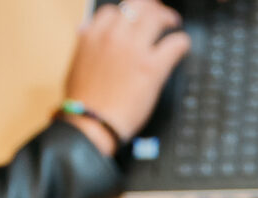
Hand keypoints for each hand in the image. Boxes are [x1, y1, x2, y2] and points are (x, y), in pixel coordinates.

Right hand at [61, 0, 189, 153]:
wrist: (92, 125)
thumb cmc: (83, 103)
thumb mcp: (76, 65)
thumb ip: (85, 45)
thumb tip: (84, 31)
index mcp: (93, 35)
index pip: (113, 10)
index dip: (127, 13)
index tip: (134, 18)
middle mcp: (113, 36)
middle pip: (137, 6)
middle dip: (151, 7)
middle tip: (160, 15)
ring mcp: (134, 50)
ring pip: (156, 17)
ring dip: (167, 18)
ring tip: (173, 23)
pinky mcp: (152, 67)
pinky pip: (174, 43)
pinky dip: (181, 42)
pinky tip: (181, 47)